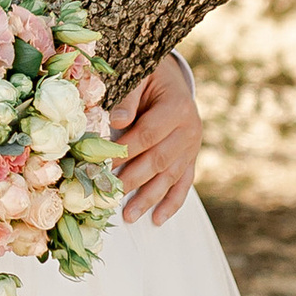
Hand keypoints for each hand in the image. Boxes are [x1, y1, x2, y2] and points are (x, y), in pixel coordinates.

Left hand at [107, 55, 200, 223]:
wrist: (173, 77)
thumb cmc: (149, 76)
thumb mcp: (139, 76)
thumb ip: (128, 97)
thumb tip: (117, 120)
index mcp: (177, 106)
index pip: (148, 134)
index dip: (125, 150)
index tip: (103, 164)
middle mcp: (190, 129)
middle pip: (159, 159)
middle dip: (133, 179)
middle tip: (109, 194)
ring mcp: (193, 146)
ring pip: (170, 176)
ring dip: (149, 198)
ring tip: (129, 215)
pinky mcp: (192, 158)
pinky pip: (184, 183)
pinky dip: (172, 203)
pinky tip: (158, 219)